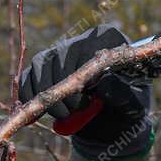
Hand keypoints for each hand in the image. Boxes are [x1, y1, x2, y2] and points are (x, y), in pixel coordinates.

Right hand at [19, 24, 154, 160]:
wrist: (111, 121)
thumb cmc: (126, 107)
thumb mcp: (133, 104)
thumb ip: (122, 93)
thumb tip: (104, 82)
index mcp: (107, 39)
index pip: (86, 48)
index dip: (80, 75)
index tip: (87, 101)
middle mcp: (80, 40)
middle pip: (60, 56)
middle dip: (62, 88)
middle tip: (72, 112)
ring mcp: (59, 52)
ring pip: (40, 65)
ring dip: (45, 92)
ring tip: (61, 114)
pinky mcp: (43, 68)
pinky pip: (27, 77)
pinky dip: (29, 96)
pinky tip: (38, 112)